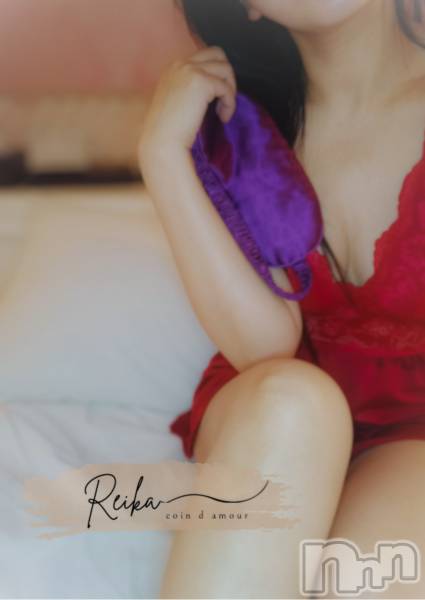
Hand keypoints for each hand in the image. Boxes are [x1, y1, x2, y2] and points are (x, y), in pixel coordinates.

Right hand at [138, 45, 236, 167]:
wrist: (161, 141)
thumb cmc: (168, 130)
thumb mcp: (176, 101)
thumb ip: (191, 89)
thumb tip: (216, 88)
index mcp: (173, 67)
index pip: (204, 57)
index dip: (215, 75)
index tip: (214, 98)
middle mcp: (181, 64)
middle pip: (218, 54)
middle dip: (227, 75)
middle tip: (224, 99)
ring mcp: (191, 71)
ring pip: (226, 69)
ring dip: (230, 91)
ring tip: (224, 111)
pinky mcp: (202, 83)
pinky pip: (226, 88)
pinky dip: (230, 104)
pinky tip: (223, 118)